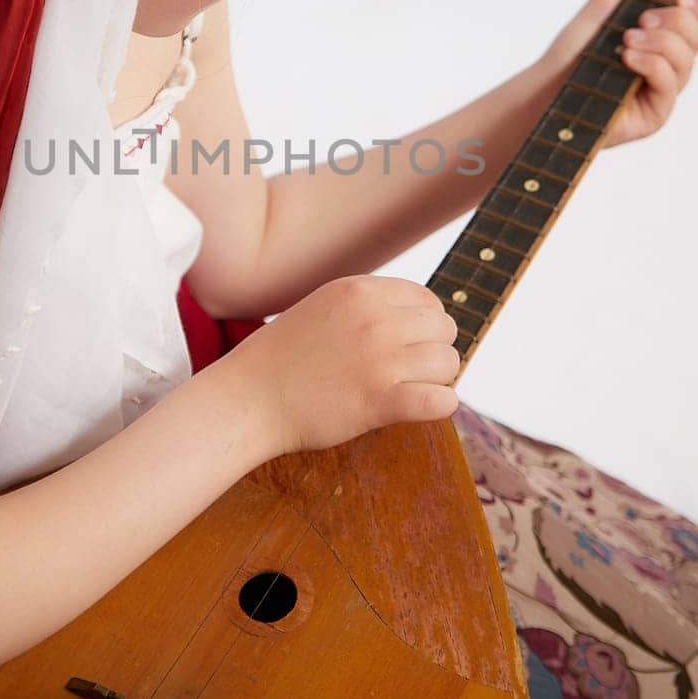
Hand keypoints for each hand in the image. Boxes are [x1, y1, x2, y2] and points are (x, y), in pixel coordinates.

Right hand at [217, 274, 460, 457]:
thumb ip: (367, 305)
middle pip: (444, 329)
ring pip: (449, 363)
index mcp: (360, 291)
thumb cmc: (284, 358)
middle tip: (410, 371)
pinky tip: (421, 407)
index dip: (426, 325)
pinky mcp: (381, 401)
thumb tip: (421, 315)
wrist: (249, 398)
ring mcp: (380, 359)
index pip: (428, 300)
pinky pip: (442, 400)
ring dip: (436, 379)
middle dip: (433, 350)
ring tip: (409, 389)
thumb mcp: (324, 307)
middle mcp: (375, 319)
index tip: (411, 345)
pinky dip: (440, 405)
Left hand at [540, 0, 697, 149]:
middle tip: (642, 19)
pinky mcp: (655, 113)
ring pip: (687, 60)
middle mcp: (668, 64)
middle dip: (675, 22)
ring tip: (627, 40)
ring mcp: (663, 89)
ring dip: (661, 43)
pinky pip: (671, 84)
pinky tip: (629, 58)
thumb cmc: (573, 53)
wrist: (547, 89)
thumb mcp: (598, 11)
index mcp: (662, 37)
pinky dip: (653, 65)